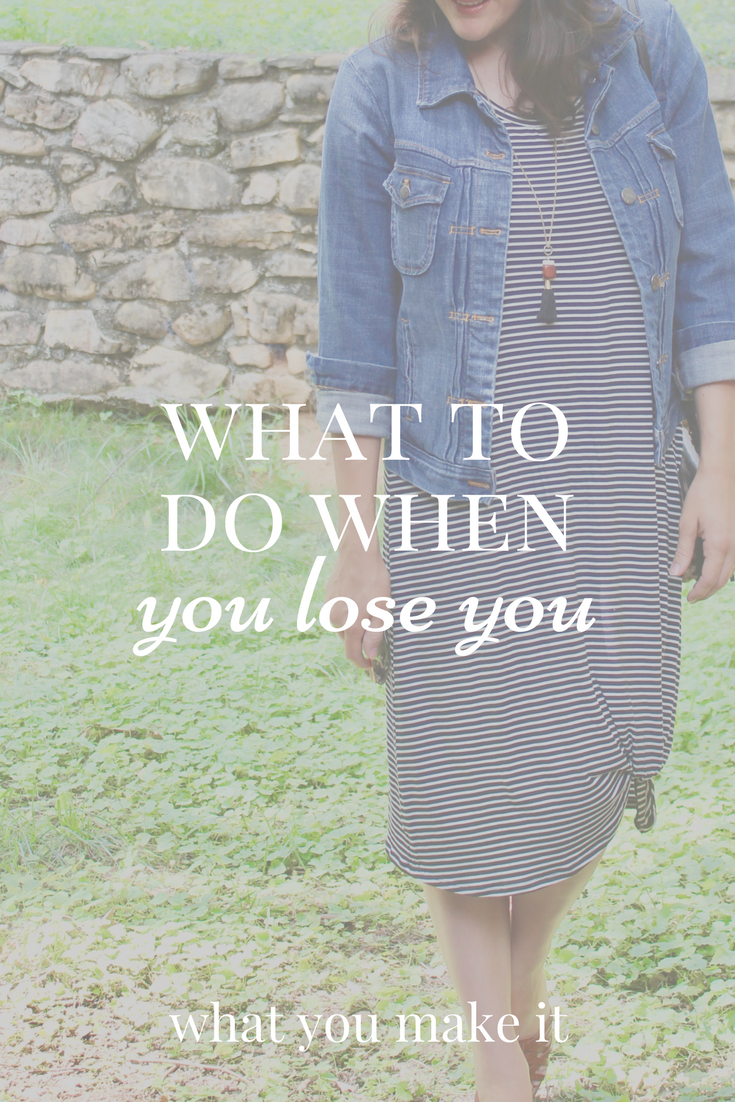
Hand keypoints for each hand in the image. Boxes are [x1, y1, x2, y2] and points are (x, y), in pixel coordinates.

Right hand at [325, 548, 391, 667]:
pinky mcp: (328, 596)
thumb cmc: (374, 581)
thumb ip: (374, 634)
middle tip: (375, 630)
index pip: (352, 654)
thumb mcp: (382, 610)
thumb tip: (370, 654)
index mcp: (350, 626)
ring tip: (368, 610)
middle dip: (359, 641)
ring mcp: (330, 607)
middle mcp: (336, 620)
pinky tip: (359, 598)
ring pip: (342, 625)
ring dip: (353, 625)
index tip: (370, 665)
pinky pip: (338, 611)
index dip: (361, 663)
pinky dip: (348, 611)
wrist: (357, 555)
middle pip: (347, 640)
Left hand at [670, 467, 734, 600]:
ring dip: (716, 582)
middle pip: (723, 580)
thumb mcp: (687, 523)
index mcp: (720, 544)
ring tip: (699, 585)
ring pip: (731, 572)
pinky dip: (723, 570)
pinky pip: (734, 561)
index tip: (688, 598)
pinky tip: (711, 568)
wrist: (722, 474)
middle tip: (692, 596)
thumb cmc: (703, 494)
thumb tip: (676, 572)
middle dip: (707, 591)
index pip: (710, 579)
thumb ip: (683, 550)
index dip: (699, 592)